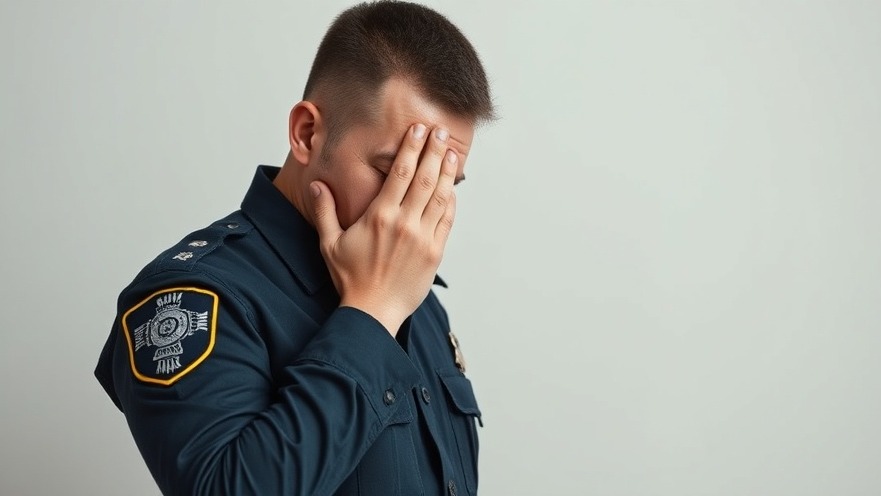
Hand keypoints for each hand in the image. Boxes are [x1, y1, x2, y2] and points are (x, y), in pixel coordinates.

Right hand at [310, 124, 457, 334]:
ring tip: (452, 153)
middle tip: (442, 133)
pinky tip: (452, 188)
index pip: (400, 173)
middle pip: (424, 178)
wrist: (373, 312)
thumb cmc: (350, 279)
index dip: (411, 148)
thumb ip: (325, 211)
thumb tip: (317, 185)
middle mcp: (404, 223)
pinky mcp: (435, 253)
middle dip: (434, 151)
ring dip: (447, 172)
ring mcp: (423, 238)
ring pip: (440, 197)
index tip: (418, 130)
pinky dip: (451, 202)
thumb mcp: (329, 244)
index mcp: (379, 216)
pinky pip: (447, 220)